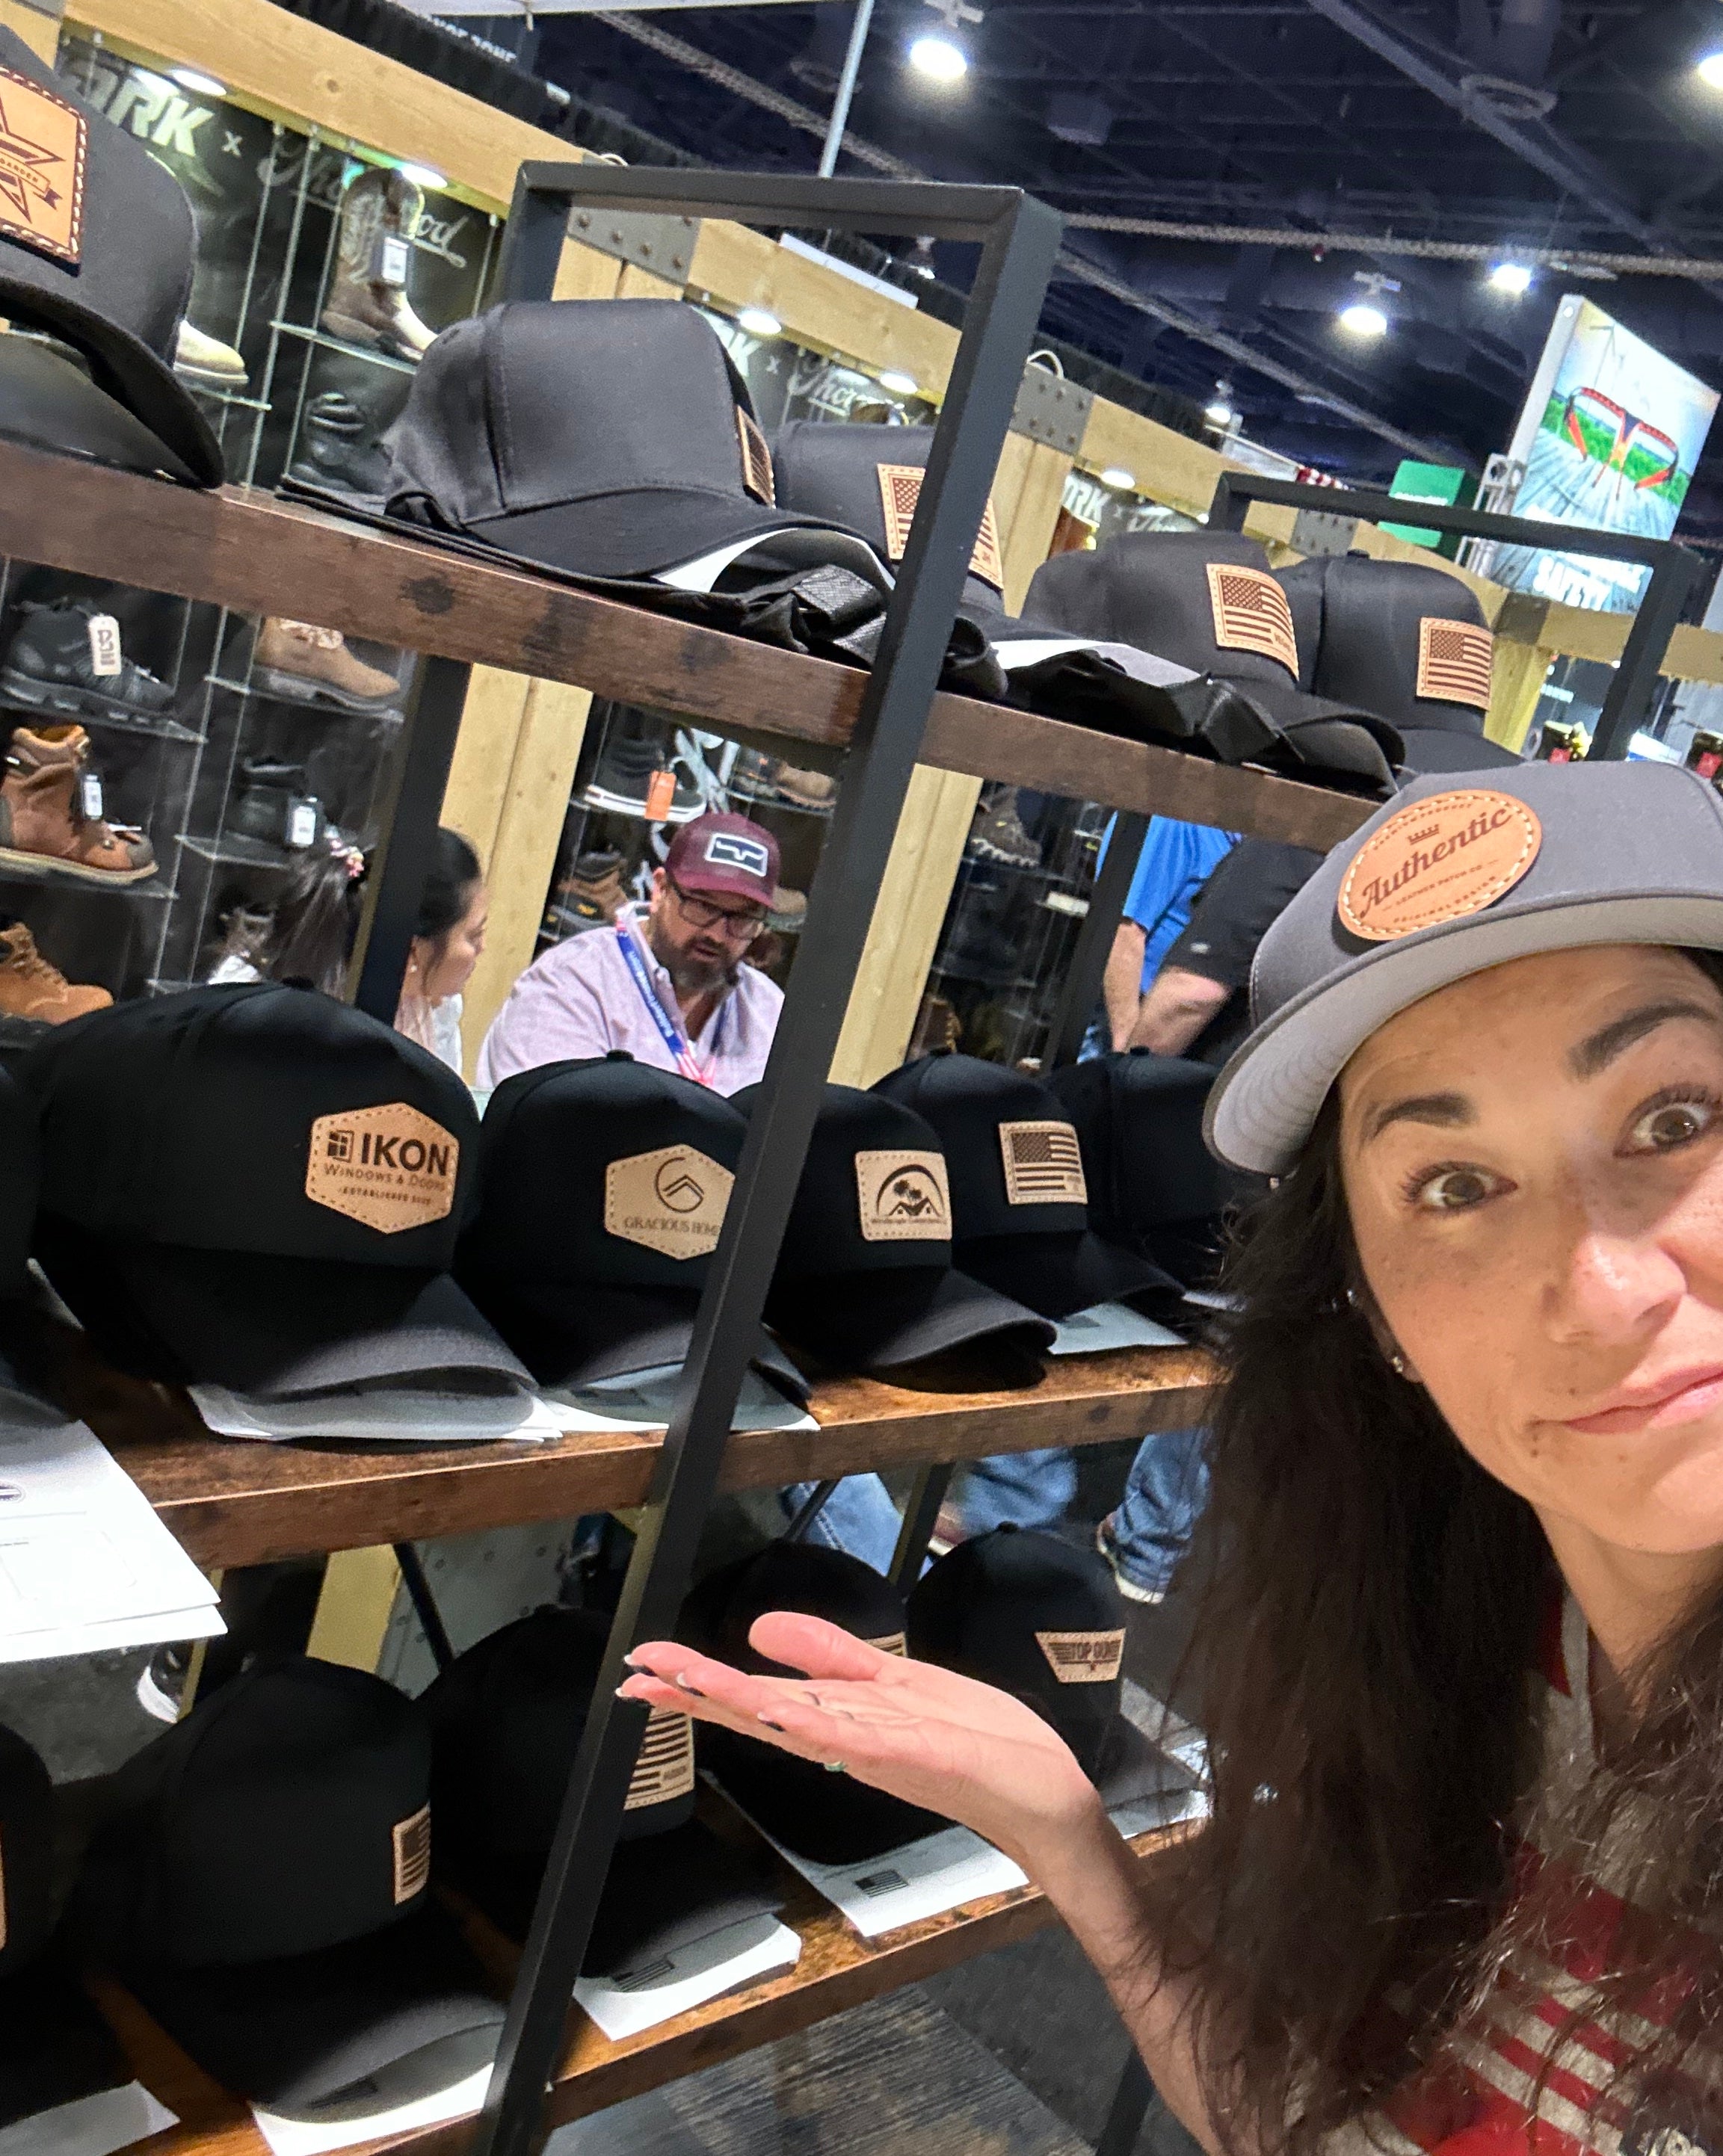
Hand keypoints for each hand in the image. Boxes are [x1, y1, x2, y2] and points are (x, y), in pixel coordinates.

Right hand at [617, 1613, 1105, 1871]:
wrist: (1044, 1792)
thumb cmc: (977, 1739)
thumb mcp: (895, 1682)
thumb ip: (832, 1654)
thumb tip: (762, 1628)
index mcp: (840, 1720)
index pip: (756, 1696)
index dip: (699, 1682)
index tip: (645, 1667)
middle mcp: (847, 1740)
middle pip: (760, 1711)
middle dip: (698, 1692)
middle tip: (637, 1677)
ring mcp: (877, 1750)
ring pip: (795, 1723)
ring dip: (739, 1702)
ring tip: (686, 1683)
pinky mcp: (916, 1754)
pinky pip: (855, 1738)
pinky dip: (814, 1724)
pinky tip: (777, 1709)